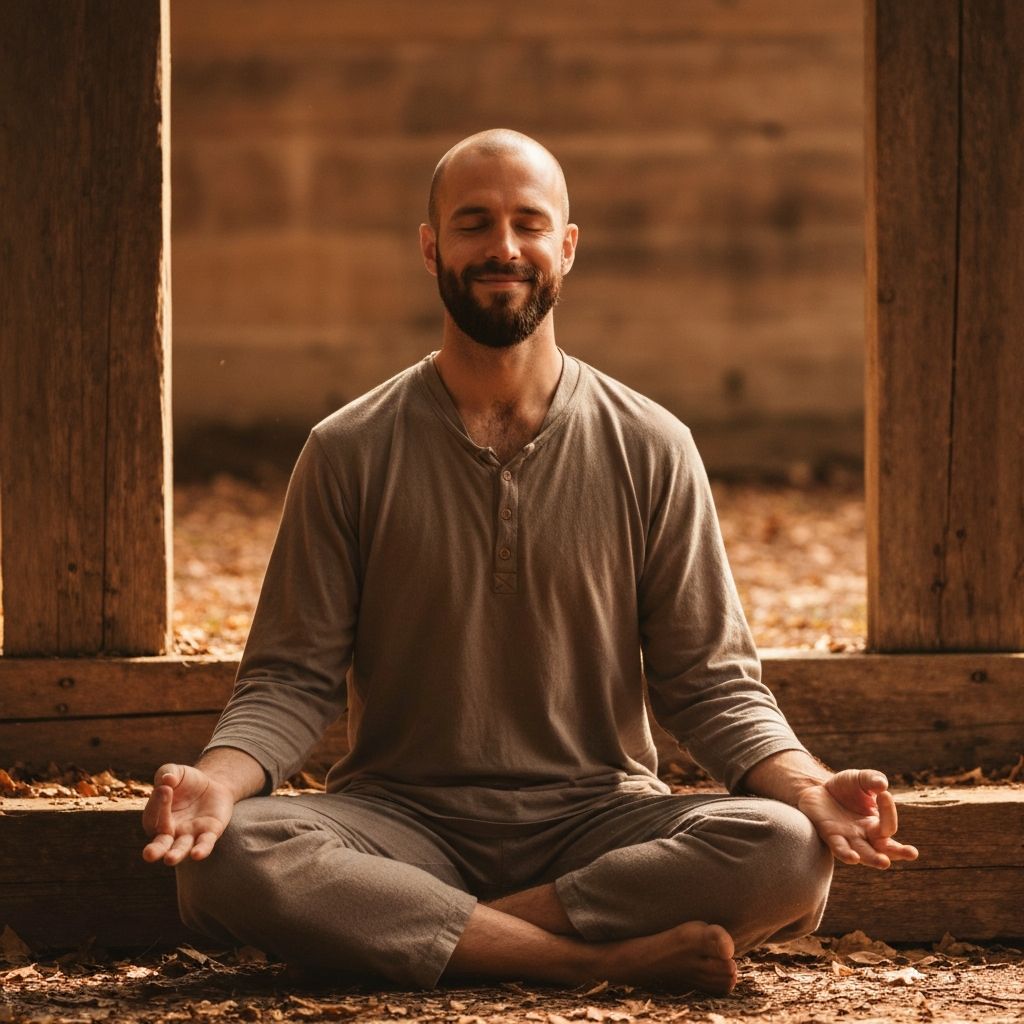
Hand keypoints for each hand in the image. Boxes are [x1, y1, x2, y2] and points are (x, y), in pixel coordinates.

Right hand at [142, 763, 234, 865]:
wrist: (212, 784)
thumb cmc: (186, 781)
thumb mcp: (175, 772)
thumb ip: (167, 773)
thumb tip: (166, 779)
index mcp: (156, 819)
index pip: (154, 817)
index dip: (159, 803)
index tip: (166, 788)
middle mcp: (171, 833)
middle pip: (161, 845)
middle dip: (155, 851)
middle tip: (149, 855)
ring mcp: (190, 835)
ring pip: (182, 849)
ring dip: (176, 854)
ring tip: (170, 859)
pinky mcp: (210, 833)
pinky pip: (205, 844)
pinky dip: (201, 849)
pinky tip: (197, 854)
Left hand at [796, 769, 918, 868]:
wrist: (816, 789)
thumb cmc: (845, 787)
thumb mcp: (860, 779)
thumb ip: (872, 779)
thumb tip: (883, 785)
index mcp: (876, 825)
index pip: (888, 825)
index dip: (889, 811)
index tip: (884, 793)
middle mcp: (865, 836)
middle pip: (884, 849)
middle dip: (898, 852)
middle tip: (912, 853)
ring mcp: (848, 838)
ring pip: (864, 854)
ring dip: (873, 859)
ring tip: (884, 862)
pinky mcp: (829, 836)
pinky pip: (839, 848)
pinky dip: (846, 853)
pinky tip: (853, 858)